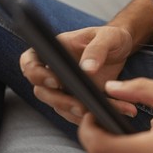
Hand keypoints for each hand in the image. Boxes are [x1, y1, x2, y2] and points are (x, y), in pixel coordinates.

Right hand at [20, 26, 136, 123]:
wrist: (122, 49)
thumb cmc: (111, 37)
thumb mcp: (108, 37)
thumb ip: (97, 50)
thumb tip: (87, 69)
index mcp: (54, 51)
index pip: (30, 63)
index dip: (36, 74)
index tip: (55, 81)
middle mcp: (54, 72)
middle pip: (43, 92)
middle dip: (60, 102)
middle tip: (82, 107)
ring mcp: (66, 89)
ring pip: (62, 107)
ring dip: (80, 114)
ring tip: (103, 113)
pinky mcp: (80, 100)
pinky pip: (82, 113)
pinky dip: (98, 115)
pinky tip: (119, 111)